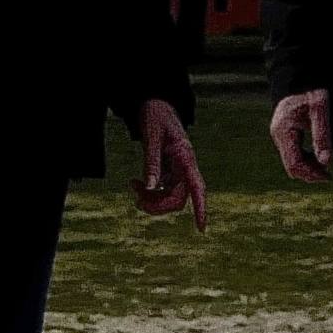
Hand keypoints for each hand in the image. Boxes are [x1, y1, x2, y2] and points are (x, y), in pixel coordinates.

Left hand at [135, 99, 207, 228]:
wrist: (155, 104)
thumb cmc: (156, 116)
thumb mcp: (151, 137)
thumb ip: (152, 163)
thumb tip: (151, 188)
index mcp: (186, 158)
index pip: (197, 188)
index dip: (200, 208)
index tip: (201, 228)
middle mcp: (186, 168)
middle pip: (178, 199)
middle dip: (158, 205)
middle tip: (136, 200)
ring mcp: (178, 172)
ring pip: (169, 198)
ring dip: (151, 199)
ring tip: (132, 186)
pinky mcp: (169, 172)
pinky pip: (161, 191)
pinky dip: (148, 192)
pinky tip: (135, 183)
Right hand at [272, 90, 332, 182]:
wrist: (300, 78)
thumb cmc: (311, 91)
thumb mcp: (320, 111)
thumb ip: (323, 137)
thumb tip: (326, 162)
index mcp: (285, 131)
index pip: (295, 163)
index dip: (312, 174)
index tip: (328, 176)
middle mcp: (278, 135)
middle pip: (292, 167)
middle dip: (310, 174)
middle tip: (328, 175)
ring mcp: (278, 135)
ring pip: (291, 162)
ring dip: (308, 168)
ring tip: (325, 166)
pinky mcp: (283, 135)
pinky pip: (292, 154)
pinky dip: (305, 160)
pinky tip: (317, 157)